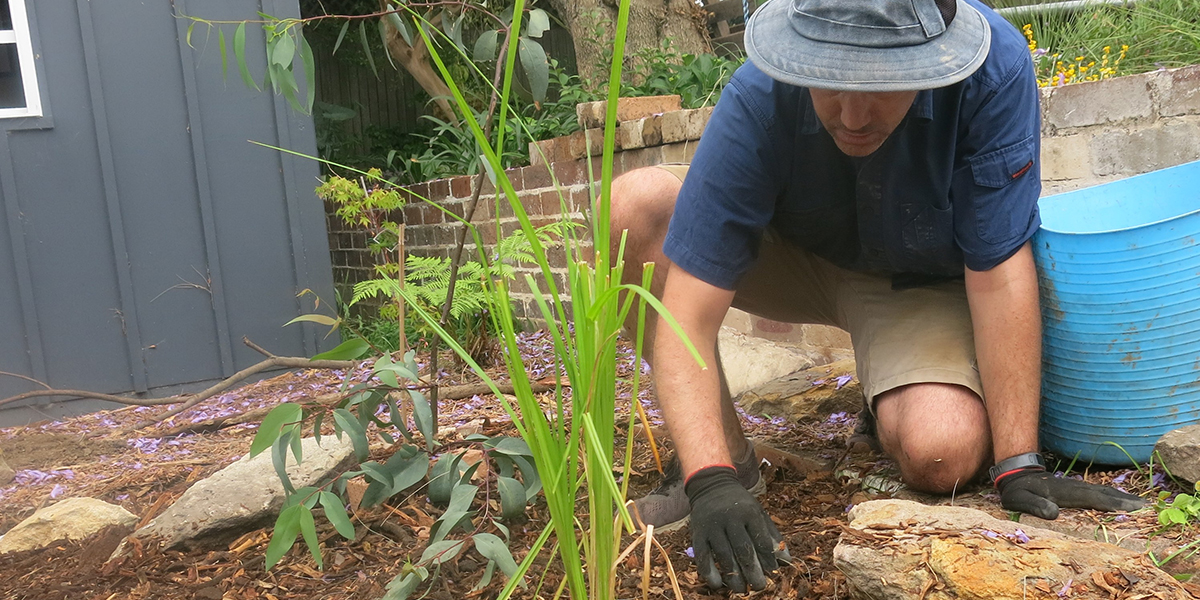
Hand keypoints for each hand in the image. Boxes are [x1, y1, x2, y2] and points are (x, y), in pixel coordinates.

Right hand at [685, 466, 784, 591]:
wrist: (711, 485)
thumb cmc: (739, 503)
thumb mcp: (758, 512)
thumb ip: (772, 535)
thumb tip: (787, 560)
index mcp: (750, 513)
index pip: (761, 541)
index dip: (768, 559)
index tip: (773, 573)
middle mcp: (731, 518)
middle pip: (743, 550)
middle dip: (753, 571)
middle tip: (759, 587)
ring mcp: (712, 526)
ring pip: (723, 555)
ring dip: (733, 576)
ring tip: (741, 590)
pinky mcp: (697, 533)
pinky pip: (702, 556)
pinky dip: (709, 572)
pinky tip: (718, 584)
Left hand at [997, 468, 1144, 519]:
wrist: (1015, 474)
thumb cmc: (1017, 491)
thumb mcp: (1020, 499)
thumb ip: (1035, 505)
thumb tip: (1054, 513)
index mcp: (1064, 492)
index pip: (1092, 499)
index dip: (1111, 504)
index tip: (1131, 509)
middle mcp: (1075, 488)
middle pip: (1104, 493)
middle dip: (1125, 500)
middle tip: (1147, 507)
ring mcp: (1076, 487)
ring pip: (1104, 492)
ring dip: (1123, 497)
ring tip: (1143, 504)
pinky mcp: (1076, 489)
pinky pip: (1099, 493)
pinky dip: (1114, 496)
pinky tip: (1122, 501)